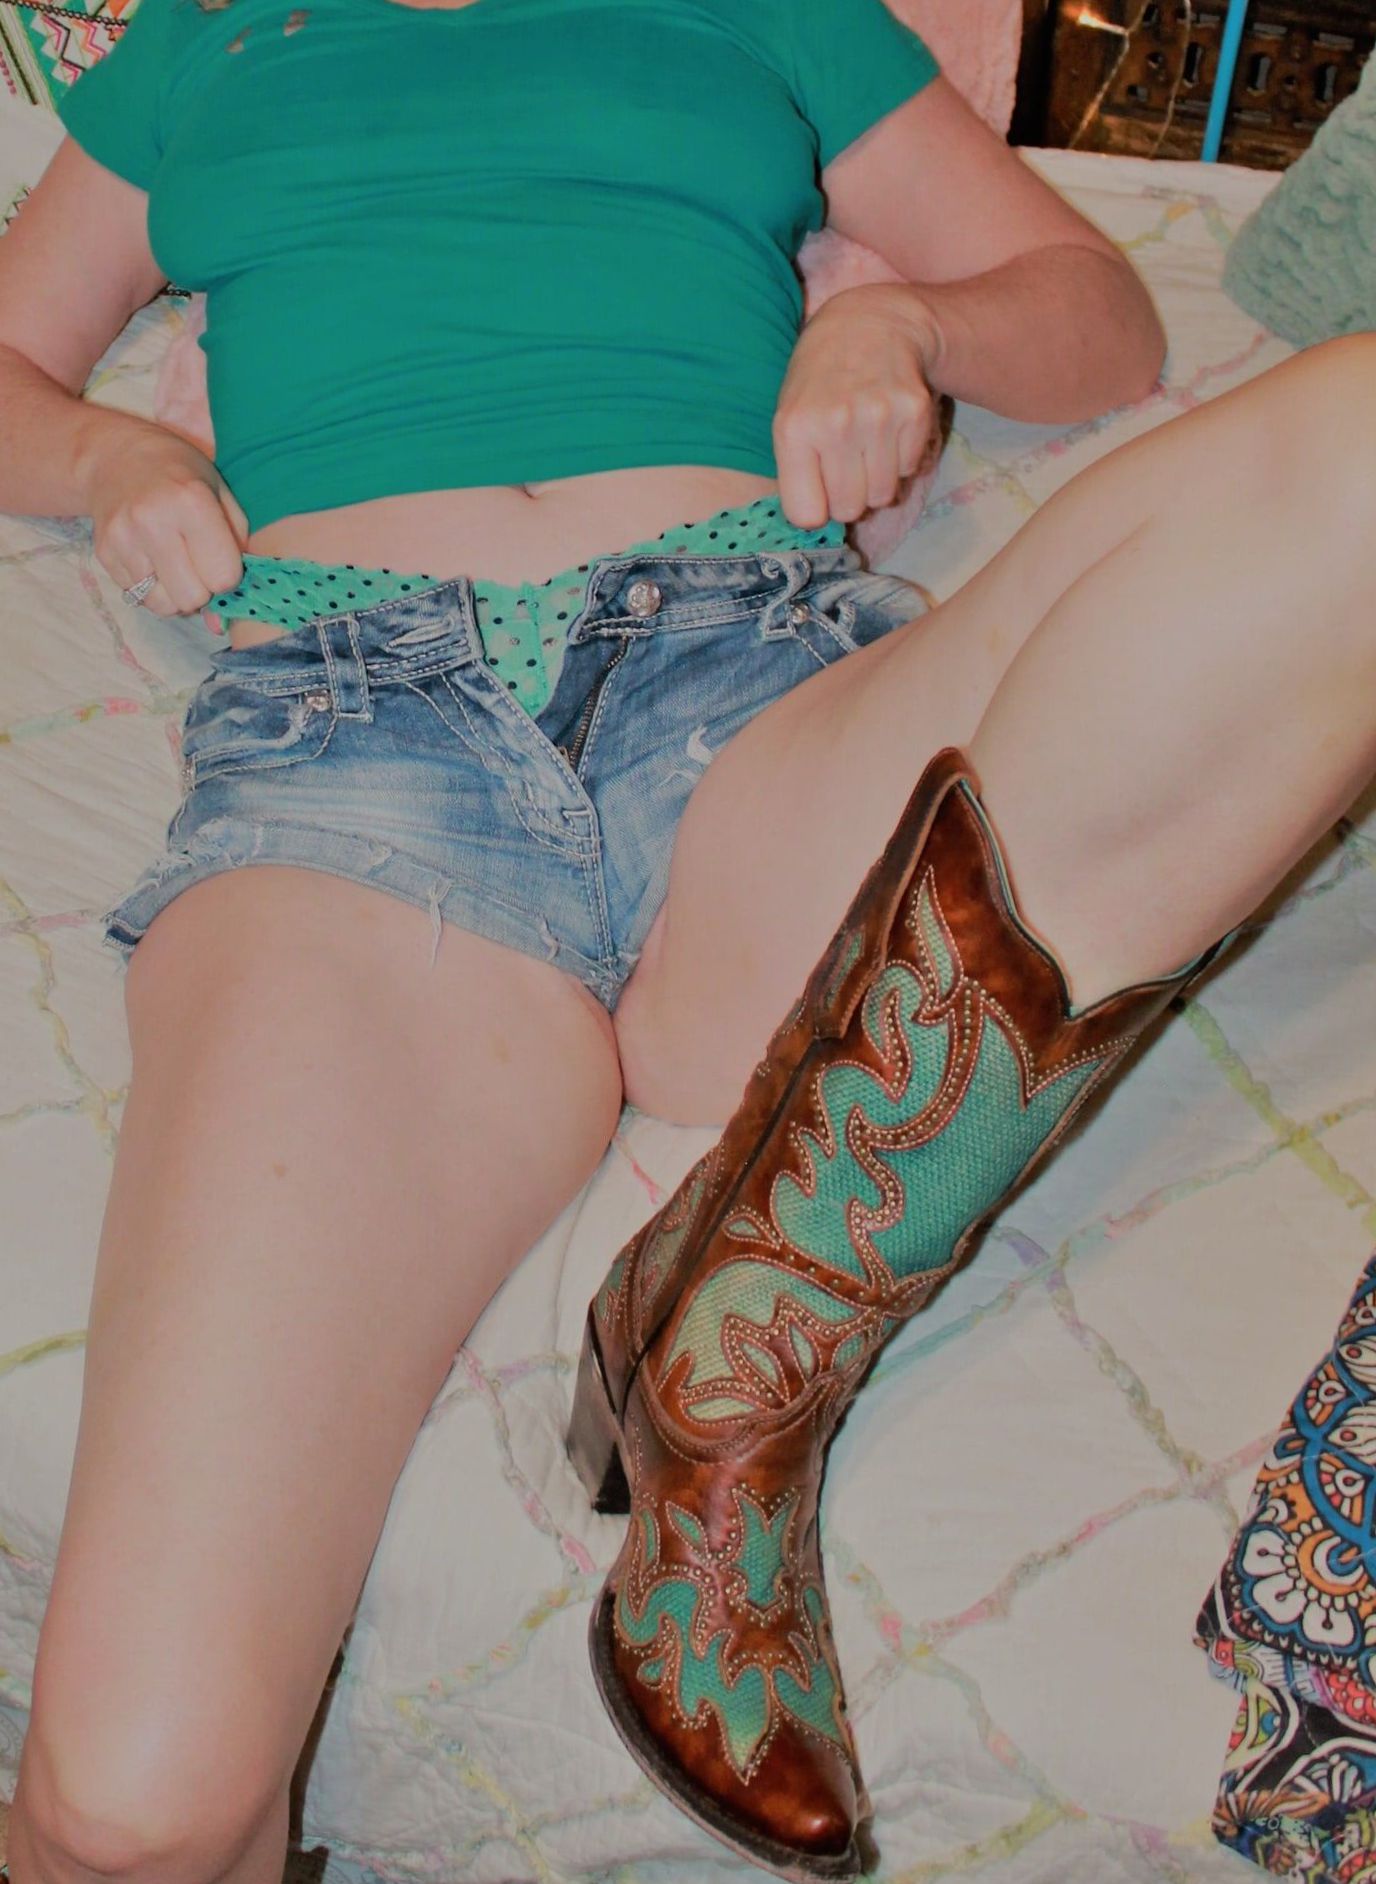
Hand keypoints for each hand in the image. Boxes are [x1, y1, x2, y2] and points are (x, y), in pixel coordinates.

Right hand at [80, 425, 249, 617]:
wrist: (117, 456)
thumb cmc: (182, 476)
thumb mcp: (223, 496)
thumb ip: (237, 552)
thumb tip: (218, 623)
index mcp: (191, 502)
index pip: (223, 577)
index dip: (228, 574)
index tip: (221, 556)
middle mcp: (152, 521)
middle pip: (191, 597)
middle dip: (202, 589)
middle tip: (198, 563)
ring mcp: (122, 538)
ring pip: (163, 605)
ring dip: (175, 592)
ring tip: (175, 561)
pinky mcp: (103, 553)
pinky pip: (138, 597)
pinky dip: (152, 587)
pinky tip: (153, 557)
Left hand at [772, 282, 940, 529]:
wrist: (870, 324)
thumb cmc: (820, 379)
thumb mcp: (788, 416)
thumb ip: (796, 472)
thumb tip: (818, 527)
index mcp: (795, 429)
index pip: (807, 515)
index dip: (813, 508)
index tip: (817, 489)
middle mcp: (836, 424)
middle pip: (848, 510)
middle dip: (847, 496)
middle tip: (845, 465)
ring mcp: (879, 417)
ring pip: (883, 496)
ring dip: (876, 481)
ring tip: (866, 445)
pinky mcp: (915, 413)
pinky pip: (909, 470)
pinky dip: (901, 460)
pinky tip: (888, 430)